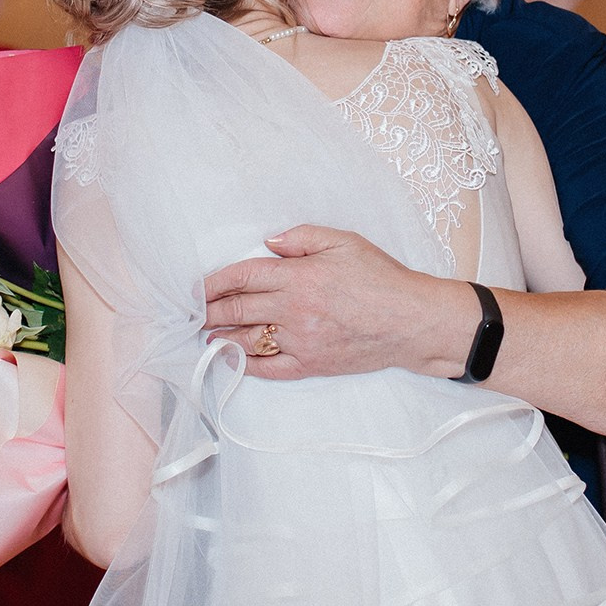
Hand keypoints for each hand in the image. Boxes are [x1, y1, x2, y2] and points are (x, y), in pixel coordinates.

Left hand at [202, 226, 476, 381]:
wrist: (413, 321)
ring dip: (221, 338)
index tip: (197, 287)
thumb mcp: (344, 241)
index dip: (214, 282)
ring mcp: (301, 341)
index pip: (243, 277)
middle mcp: (294, 309)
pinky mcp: (311, 365)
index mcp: (299, 276)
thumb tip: (268, 242)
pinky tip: (233, 360)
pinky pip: (270, 368)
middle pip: (238, 310)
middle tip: (192, 312)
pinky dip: (246, 365)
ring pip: (247, 341)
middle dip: (210, 310)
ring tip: (206, 334)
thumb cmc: (382, 278)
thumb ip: (301, 237)